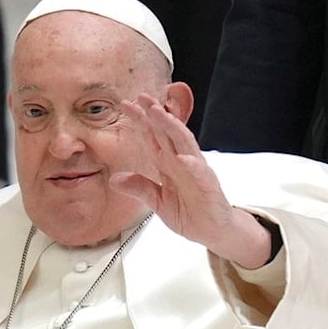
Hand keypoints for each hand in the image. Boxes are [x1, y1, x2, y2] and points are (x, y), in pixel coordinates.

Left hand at [115, 94, 274, 268]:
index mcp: (168, 163)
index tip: (126, 105)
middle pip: (167, 132)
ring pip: (184, 143)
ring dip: (172, 127)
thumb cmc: (190, 212)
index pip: (152, 136)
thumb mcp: (157, 202)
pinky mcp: (208, 185)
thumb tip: (115, 179)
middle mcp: (182, 161)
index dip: (140, 120)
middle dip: (155, 114)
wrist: (212, 231)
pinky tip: (182, 158)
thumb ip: (139, 188)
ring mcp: (196, 170)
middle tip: (142, 97)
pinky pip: (200, 172)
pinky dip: (191, 164)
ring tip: (159, 113)